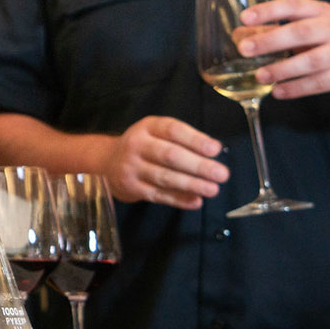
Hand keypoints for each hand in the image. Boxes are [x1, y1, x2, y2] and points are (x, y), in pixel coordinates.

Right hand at [97, 116, 225, 208]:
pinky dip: (179, 200)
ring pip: (165, 177)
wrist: (107, 162)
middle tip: (221, 174)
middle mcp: (137, 145)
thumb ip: (180, 141)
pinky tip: (196, 201)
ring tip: (213, 189)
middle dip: (198, 166)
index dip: (195, 140)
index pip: (173, 130)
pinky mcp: (131, 188)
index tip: (216, 149)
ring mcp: (132, 167)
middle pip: (170, 155)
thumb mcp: (156, 133)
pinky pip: (159, 195)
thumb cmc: (144, 146)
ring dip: (192, 184)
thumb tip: (213, 153)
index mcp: (148, 127)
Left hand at [235, 0, 329, 100]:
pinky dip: (297, 88)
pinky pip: (320, 83)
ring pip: (311, 61)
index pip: (294, 5)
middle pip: (301, 33)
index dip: (269, 10)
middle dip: (271, 40)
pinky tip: (278, 92)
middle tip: (245, 49)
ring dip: (283, 69)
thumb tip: (240, 34)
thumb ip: (279, 29)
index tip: (245, 17)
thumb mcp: (314, 25)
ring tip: (260, 76)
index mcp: (322, 11)